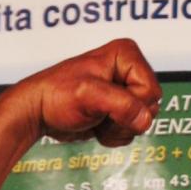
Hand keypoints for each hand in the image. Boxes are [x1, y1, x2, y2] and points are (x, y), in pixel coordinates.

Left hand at [22, 39, 161, 145]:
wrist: (39, 111)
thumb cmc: (57, 95)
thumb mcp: (89, 95)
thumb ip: (122, 105)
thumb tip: (145, 120)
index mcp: (126, 54)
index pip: (151, 91)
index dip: (131, 103)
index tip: (104, 100)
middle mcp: (129, 70)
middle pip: (150, 107)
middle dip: (125, 118)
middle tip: (98, 110)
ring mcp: (125, 90)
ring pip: (143, 122)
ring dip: (118, 128)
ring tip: (95, 116)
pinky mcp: (120, 109)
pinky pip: (133, 131)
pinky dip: (114, 135)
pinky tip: (96, 123)